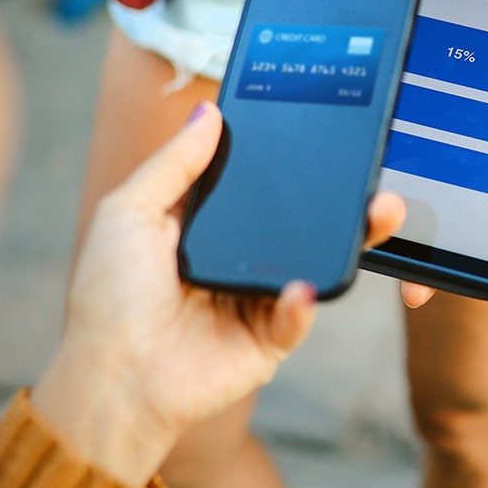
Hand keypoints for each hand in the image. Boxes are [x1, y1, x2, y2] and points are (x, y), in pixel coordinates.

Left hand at [32, 102, 404, 487]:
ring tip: (378, 214)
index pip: (260, 188)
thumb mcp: (130, 212)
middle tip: (373, 175)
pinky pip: (298, 314)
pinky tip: (299, 288)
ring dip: (346, 241)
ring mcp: (258, 299)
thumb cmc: (110, 297)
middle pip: (299, 224)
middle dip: (341, 201)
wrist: (113, 376)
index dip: (289, 164)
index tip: (325, 131)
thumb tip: (209, 111)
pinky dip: (303, 302)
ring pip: (312, 263)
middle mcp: (239, 259)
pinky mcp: (270, 340)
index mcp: (208, 227)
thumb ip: (174, 164)